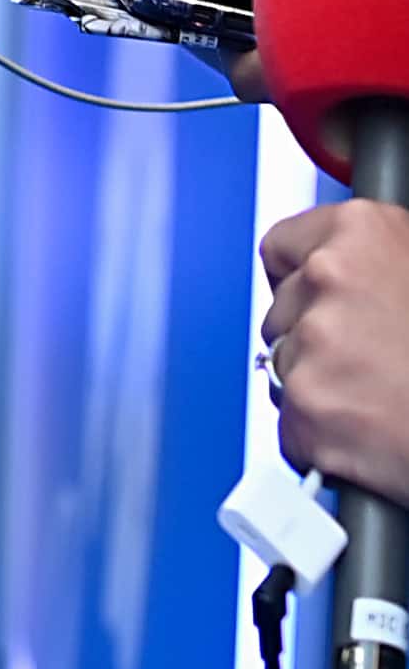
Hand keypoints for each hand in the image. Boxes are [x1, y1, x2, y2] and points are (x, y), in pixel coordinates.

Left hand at [268, 201, 408, 500]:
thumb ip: (384, 263)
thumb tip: (361, 270)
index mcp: (361, 231)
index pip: (283, 248)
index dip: (306, 280)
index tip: (331, 301)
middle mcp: (327, 276)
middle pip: (281, 312)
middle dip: (318, 340)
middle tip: (378, 361)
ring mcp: (313, 341)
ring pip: (287, 368)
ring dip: (323, 387)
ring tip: (387, 397)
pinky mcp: (308, 404)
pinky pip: (295, 423)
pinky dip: (326, 436)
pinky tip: (376, 431)